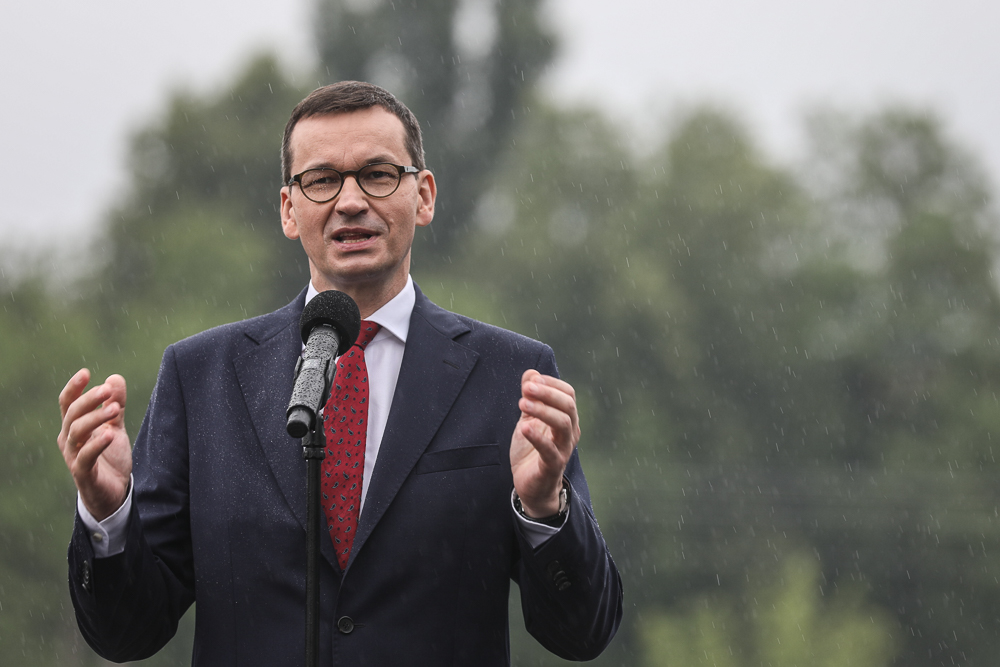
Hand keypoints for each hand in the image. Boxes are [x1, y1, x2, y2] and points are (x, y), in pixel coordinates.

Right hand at [58, 369, 132, 520]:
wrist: (113, 492)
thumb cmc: (109, 457)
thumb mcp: (115, 427)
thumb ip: (115, 405)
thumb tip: (114, 377)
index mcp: (74, 426)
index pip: (68, 403)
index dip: (74, 387)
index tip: (85, 372)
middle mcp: (69, 439)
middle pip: (72, 413)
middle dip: (89, 399)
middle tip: (107, 389)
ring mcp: (73, 456)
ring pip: (77, 431)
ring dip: (96, 417)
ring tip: (116, 409)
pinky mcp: (82, 473)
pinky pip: (86, 456)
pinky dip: (97, 444)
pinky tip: (110, 434)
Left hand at [510, 370, 580, 517]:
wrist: (531, 486)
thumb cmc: (531, 452)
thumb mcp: (528, 420)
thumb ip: (531, 398)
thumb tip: (531, 373)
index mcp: (566, 419)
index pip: (568, 394)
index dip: (551, 383)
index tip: (531, 380)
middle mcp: (570, 432)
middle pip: (568, 405)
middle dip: (547, 393)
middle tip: (526, 388)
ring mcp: (564, 449)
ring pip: (563, 423)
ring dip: (542, 410)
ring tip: (522, 403)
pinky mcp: (553, 465)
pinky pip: (550, 450)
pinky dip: (537, 437)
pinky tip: (524, 427)